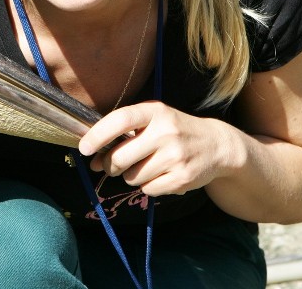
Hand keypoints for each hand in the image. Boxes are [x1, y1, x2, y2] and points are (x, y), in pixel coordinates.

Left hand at [78, 101, 241, 196]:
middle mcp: (166, 132)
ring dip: (131, 176)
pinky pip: (148, 190)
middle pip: (121, 157)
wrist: (217, 145)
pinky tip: (161, 174)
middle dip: (110, 165)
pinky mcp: (183, 178)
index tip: (84, 148)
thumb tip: (92, 157)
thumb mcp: (154, 120)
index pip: (120, 120)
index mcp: (156, 111)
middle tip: (111, 165)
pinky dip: (148, 186)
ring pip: (132, 177)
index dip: (98, 135)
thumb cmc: (174, 130)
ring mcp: (176, 156)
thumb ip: (124, 133)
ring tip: (146, 166)